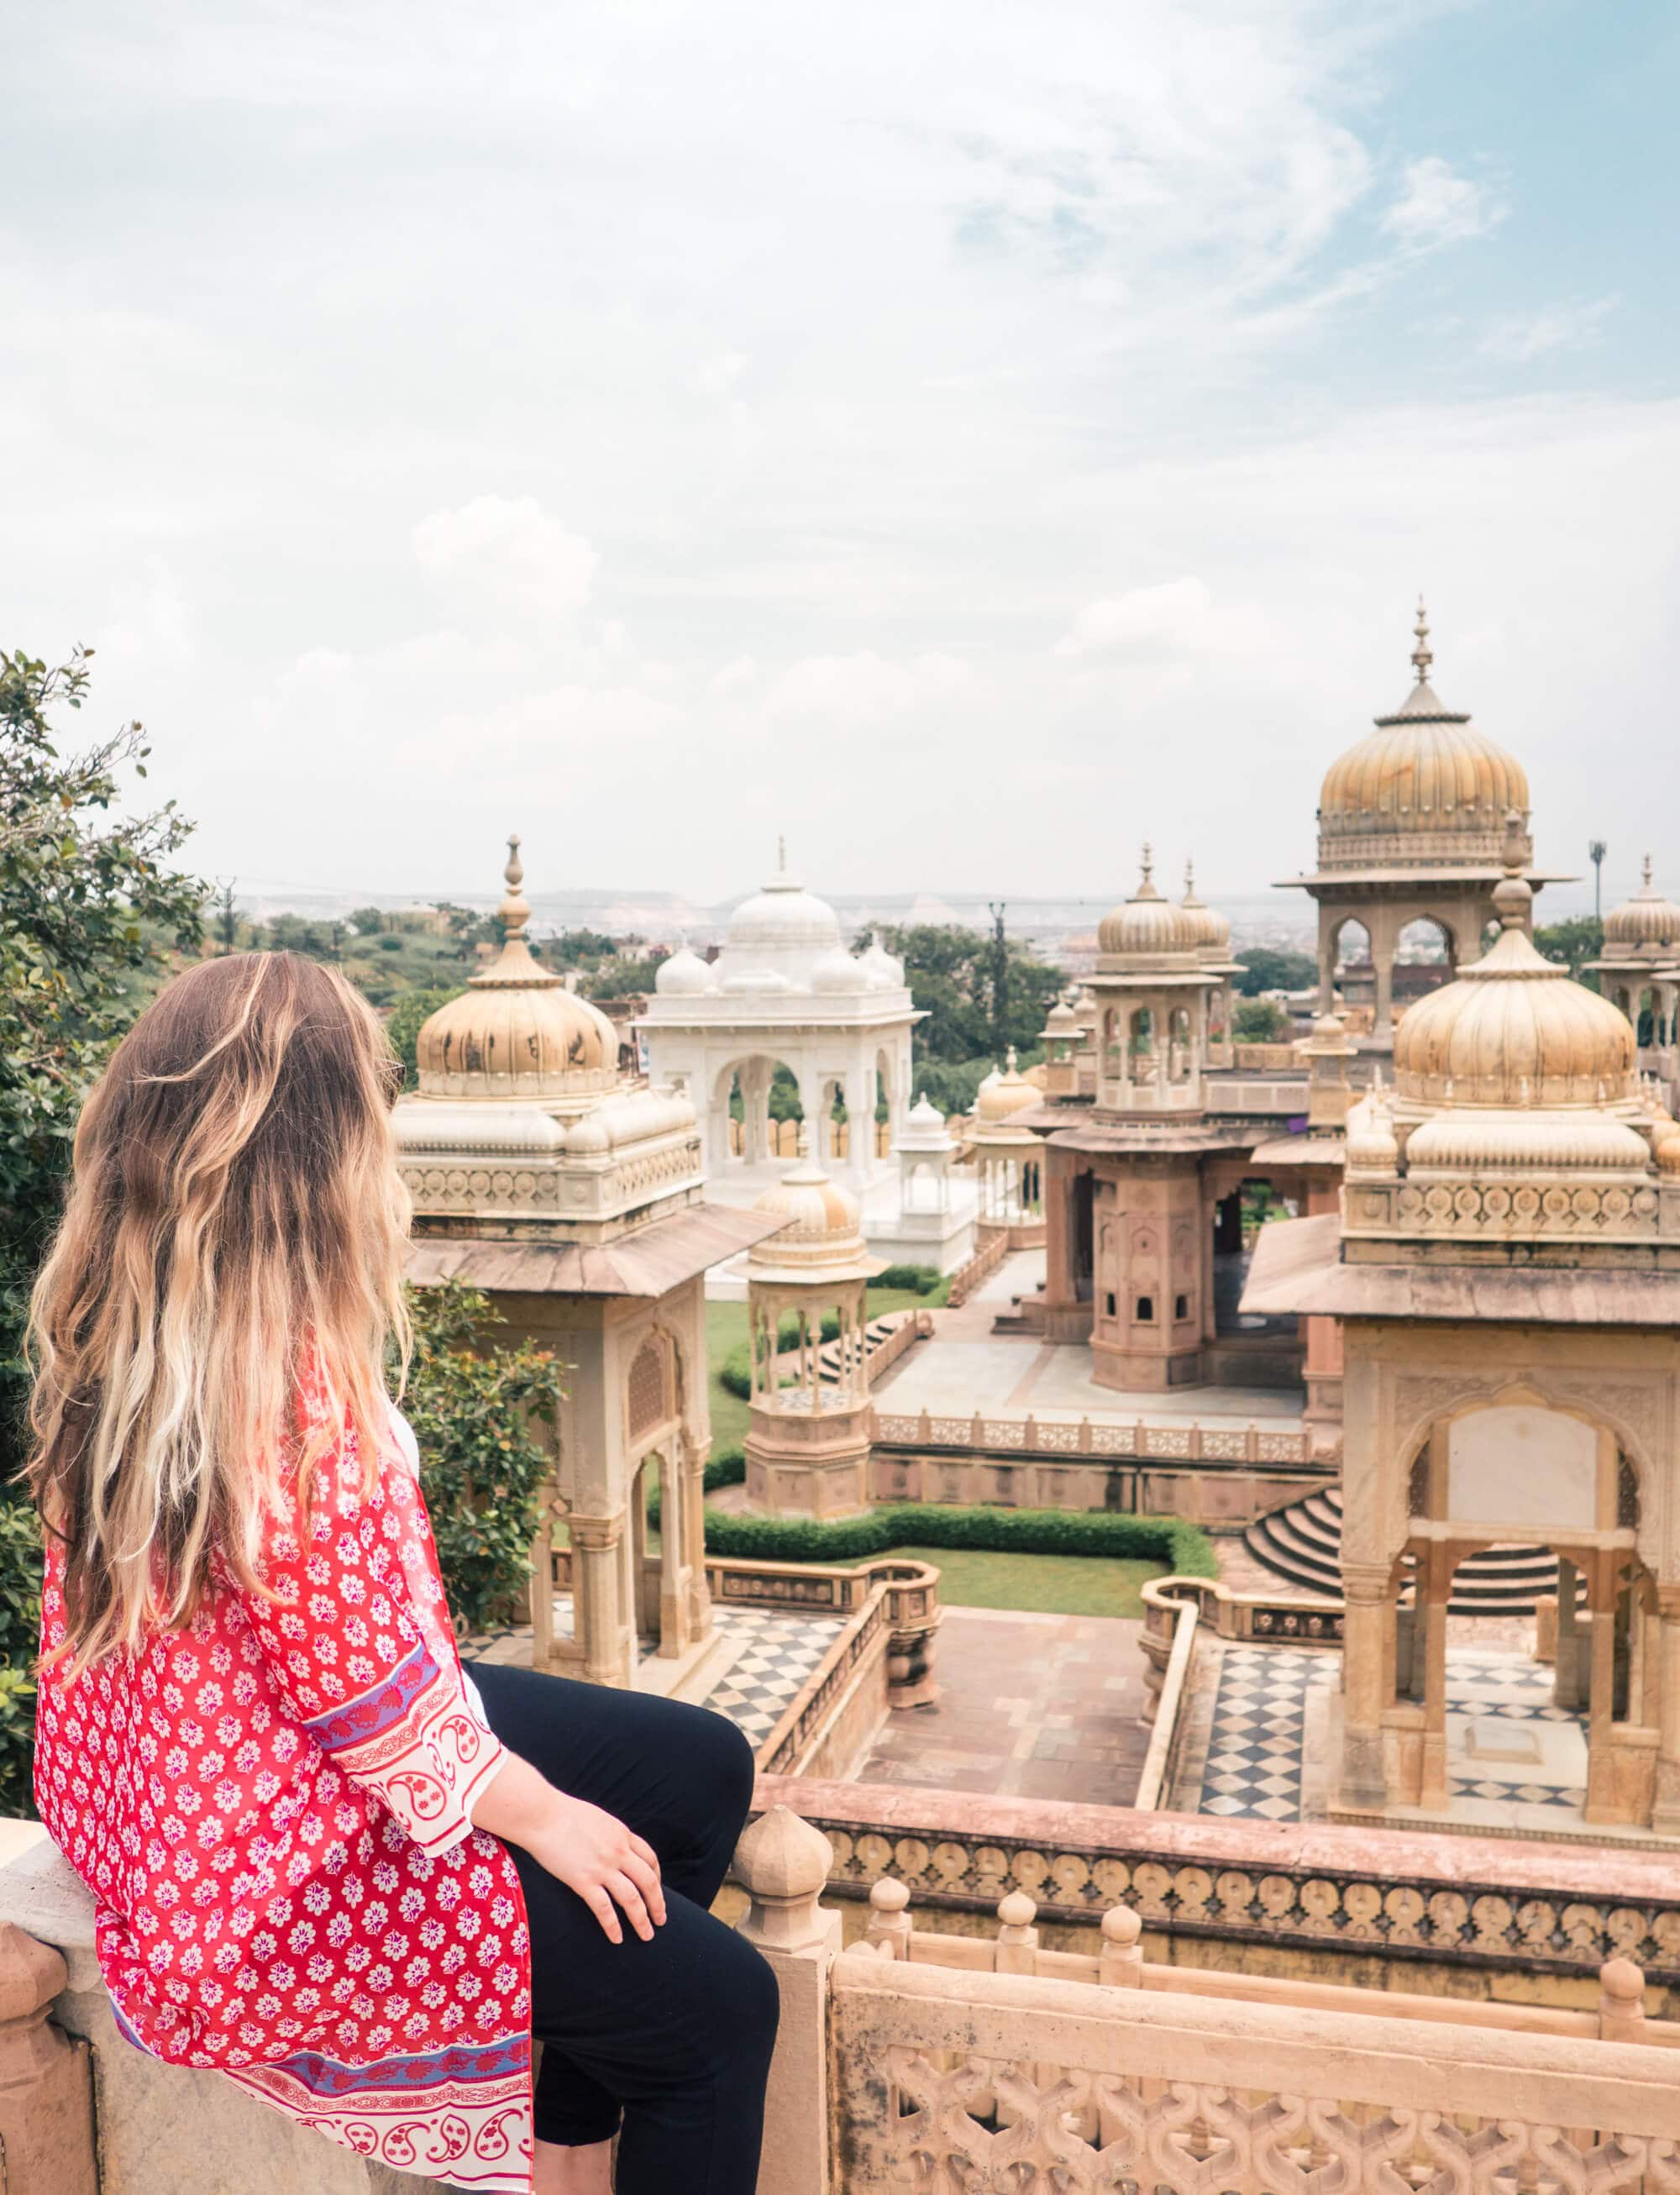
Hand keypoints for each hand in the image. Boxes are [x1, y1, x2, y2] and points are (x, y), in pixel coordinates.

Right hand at [530, 1792, 666, 1944]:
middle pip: (648, 1882)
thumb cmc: (563, 1813)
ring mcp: (602, 1867)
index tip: (657, 1891)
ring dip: (642, 1920)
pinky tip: (616, 1938)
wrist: (541, 1815)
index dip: (657, 1878)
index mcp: (622, 1834)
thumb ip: (610, 1834)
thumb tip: (614, 1845)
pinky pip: (604, 1909)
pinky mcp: (583, 1881)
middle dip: (657, 1904)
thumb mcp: (598, 1818)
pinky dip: (613, 1926)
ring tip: (647, 1936)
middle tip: (661, 1920)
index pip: (650, 1859)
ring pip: (632, 1899)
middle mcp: (618, 1852)